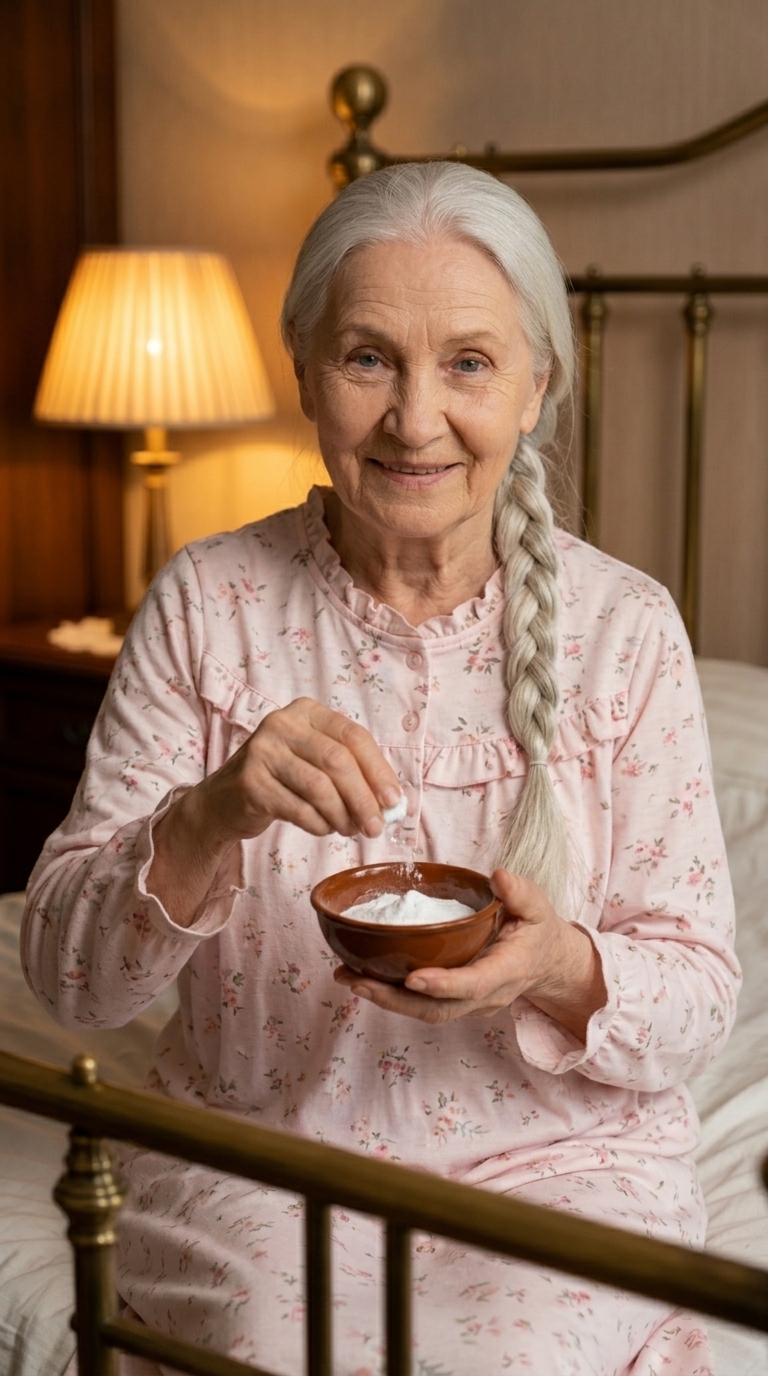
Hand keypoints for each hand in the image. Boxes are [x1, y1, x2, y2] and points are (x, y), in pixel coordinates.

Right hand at [149, 698, 401, 926]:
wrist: (224, 801)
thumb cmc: (281, 781)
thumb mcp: (314, 763)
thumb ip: (350, 773)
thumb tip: (391, 804)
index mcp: (307, 712)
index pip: (353, 736)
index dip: (378, 770)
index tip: (394, 801)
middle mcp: (282, 723)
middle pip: (337, 761)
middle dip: (363, 799)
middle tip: (376, 827)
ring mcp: (262, 750)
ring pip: (319, 787)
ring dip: (342, 816)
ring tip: (349, 830)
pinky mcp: (250, 782)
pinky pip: (298, 809)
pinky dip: (319, 825)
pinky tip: (324, 829)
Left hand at [333, 869, 606, 1041]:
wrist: (548, 964)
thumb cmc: (538, 931)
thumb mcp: (539, 907)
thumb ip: (521, 893)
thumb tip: (498, 877)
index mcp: (507, 971)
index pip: (473, 984)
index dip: (443, 985)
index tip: (412, 978)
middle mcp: (485, 995)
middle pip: (438, 1009)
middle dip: (396, 1000)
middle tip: (357, 981)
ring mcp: (468, 1003)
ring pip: (425, 1012)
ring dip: (385, 999)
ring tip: (347, 978)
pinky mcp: (454, 1001)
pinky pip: (421, 1005)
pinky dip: (391, 994)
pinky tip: (361, 976)